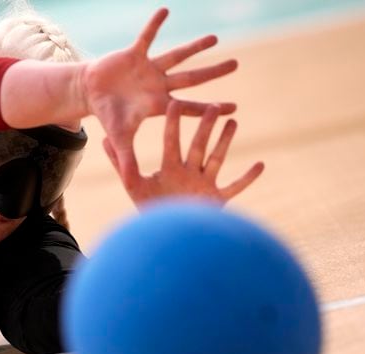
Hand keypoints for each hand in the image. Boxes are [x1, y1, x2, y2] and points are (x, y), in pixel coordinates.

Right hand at [83, 8, 236, 181]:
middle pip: (191, 78)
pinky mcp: (134, 54)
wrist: (91, 93)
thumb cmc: (109, 116)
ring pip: (176, 56)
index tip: (233, 108)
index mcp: (158, 105)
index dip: (209, 109)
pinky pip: (147, 37)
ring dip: (195, 47)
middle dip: (213, 72)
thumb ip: (126, 157)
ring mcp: (149, 69)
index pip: (188, 108)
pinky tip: (166, 11)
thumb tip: (130, 180)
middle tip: (235, 64)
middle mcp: (159, 85)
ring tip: (215, 39)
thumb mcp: (119, 138)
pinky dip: (154, 25)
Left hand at [103, 102, 263, 206]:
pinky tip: (261, 164)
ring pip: (217, 159)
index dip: (174, 124)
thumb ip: (120, 162)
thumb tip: (103, 138)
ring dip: (226, 142)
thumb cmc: (148, 213)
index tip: (177, 102)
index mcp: (169, 169)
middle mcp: (188, 174)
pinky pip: (235, 188)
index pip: (171, 142)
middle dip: (205, 127)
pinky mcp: (216, 201)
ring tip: (234, 122)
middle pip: (198, 146)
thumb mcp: (133, 186)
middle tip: (213, 104)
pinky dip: (247, 178)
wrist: (164, 241)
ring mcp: (204, 186)